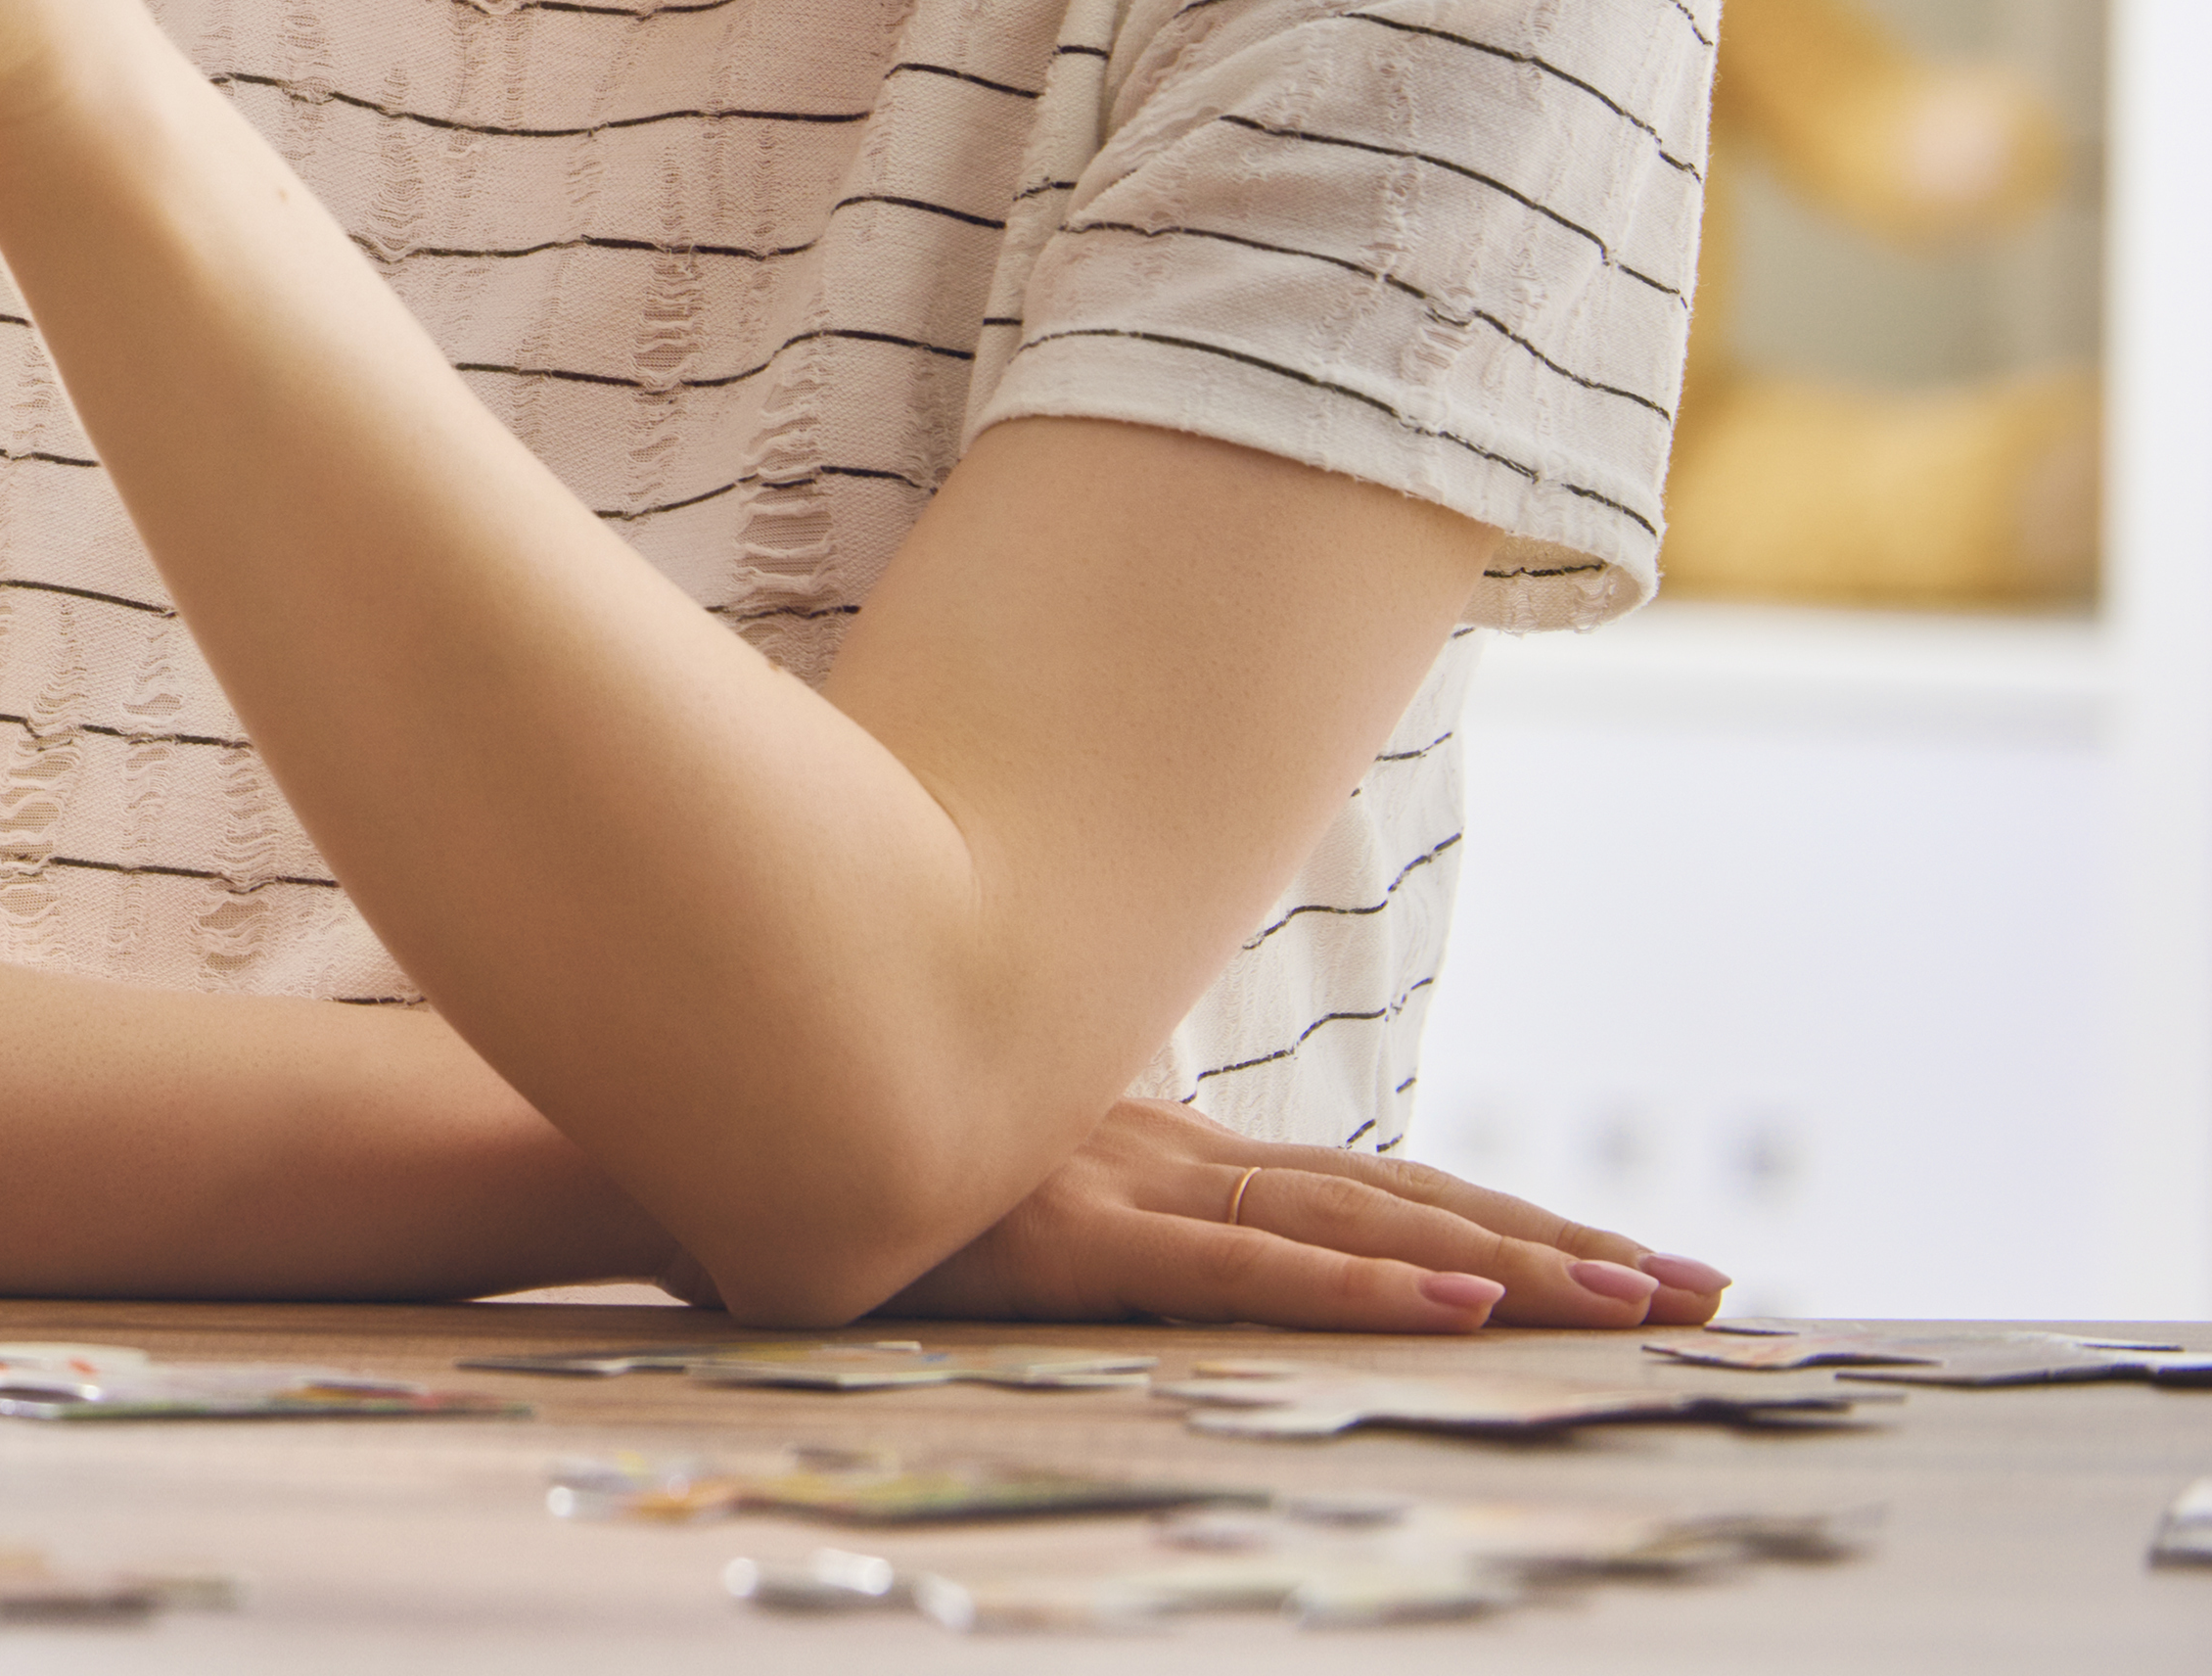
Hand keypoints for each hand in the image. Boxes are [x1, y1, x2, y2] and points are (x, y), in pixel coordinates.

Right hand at [862, 1099, 1727, 1333]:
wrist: (708, 1119)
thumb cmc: (833, 1161)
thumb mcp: (980, 1190)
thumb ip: (1059, 1213)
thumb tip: (1107, 1241)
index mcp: (1161, 1154)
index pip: (1372, 1190)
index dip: (1508, 1220)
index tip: (1636, 1263)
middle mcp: (1167, 1155)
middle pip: (1406, 1199)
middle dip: (1566, 1245)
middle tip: (1713, 1291)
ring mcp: (1123, 1186)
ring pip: (1359, 1226)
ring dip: (1513, 1263)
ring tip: (1644, 1303)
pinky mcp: (1070, 1239)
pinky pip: (1242, 1270)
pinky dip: (1361, 1284)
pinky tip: (1463, 1303)